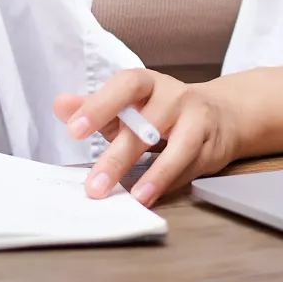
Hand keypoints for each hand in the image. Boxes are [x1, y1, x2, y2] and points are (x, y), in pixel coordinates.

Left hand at [52, 69, 245, 207]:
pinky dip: (171, 182)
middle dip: (119, 156)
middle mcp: (174, 96)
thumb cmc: (163, 111)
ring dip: (154, 174)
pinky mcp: (211, 146)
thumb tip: (60, 105)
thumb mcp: (129, 105)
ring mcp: (197, 120)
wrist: (222, 114)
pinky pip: (191, 166)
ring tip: (132, 197)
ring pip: (177, 146)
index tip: (74, 129)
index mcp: (148, 84)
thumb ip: (95, 107)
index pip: (125, 85)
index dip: (100, 105)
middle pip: (148, 123)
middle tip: (94, 185)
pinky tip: (151, 197)